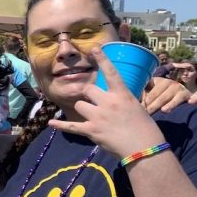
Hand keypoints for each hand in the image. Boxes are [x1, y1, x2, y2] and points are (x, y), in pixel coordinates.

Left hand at [49, 46, 164, 158]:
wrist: (144, 149)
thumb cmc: (146, 129)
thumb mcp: (137, 107)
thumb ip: (123, 100)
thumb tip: (117, 98)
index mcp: (122, 95)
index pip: (111, 72)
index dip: (102, 59)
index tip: (95, 48)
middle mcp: (108, 102)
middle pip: (88, 89)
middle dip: (89, 95)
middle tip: (96, 103)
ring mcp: (98, 116)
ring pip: (79, 105)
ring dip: (83, 109)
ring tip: (92, 118)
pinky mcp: (91, 130)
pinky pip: (71, 125)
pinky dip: (60, 125)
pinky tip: (50, 123)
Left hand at [142, 76, 192, 113]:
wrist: (174, 100)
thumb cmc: (155, 98)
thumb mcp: (147, 95)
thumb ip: (140, 97)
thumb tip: (128, 103)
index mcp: (158, 81)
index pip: (151, 91)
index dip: (144, 100)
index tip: (139, 108)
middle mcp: (171, 84)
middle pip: (161, 96)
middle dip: (153, 105)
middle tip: (147, 114)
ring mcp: (181, 90)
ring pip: (175, 97)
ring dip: (170, 104)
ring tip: (164, 110)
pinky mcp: (191, 97)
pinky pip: (195, 97)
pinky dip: (194, 99)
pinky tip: (190, 103)